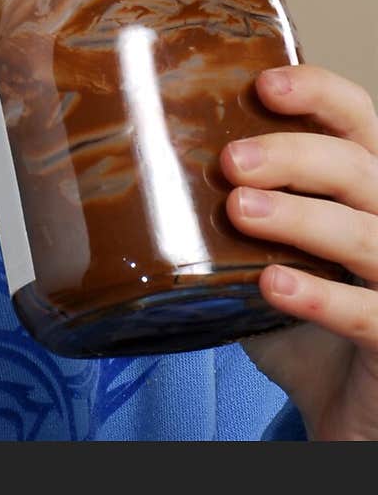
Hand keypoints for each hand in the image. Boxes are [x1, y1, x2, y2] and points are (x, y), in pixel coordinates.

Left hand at [219, 63, 377, 439]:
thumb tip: (140, 171)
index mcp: (364, 183)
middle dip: (293, 155)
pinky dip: (319, 297)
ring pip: (367, 234)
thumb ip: (230, 212)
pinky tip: (272, 285)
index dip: (319, 92)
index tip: (263, 85)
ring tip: (240, 210)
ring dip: (301, 216)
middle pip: (359, 166)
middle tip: (229, 162)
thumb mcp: (264, 250)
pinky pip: (369, 314)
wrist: (342, 408)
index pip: (357, 116)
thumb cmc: (302, 313)